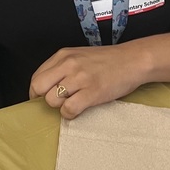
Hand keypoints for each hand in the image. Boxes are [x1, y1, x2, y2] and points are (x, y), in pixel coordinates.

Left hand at [29, 45, 143, 119]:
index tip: (42, 98)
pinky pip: (69, 109)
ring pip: (52, 100)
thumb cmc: (108, 60)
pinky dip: (70, 114)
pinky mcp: (92, 92)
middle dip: (44, 98)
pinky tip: (79, 109)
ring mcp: (80, 78)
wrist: (133, 60)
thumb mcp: (79, 56)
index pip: (37, 76)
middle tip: (57, 102)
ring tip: (73, 102)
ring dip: (60, 106)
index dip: (37, 91)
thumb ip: (62, 67)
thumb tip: (46, 86)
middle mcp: (68, 64)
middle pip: (39, 87)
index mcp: (63, 55)